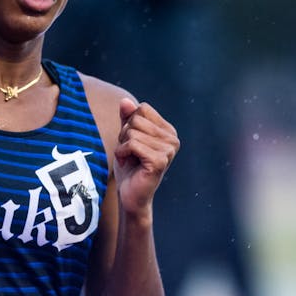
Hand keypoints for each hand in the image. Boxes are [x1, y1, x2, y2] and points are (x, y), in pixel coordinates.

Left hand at [114, 98, 178, 214]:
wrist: (130, 195)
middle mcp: (173, 139)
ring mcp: (168, 151)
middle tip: (129, 152)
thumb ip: (127, 118)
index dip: (129, 123)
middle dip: (125, 135)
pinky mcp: (159, 161)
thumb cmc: (130, 166)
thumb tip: (125, 101)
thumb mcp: (126, 138)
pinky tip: (127, 164)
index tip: (131, 142)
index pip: (142, 108)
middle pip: (136, 119)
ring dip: (123, 146)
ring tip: (129, 159)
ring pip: (132, 132)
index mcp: (168, 131)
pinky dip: (122, 153)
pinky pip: (132, 144)